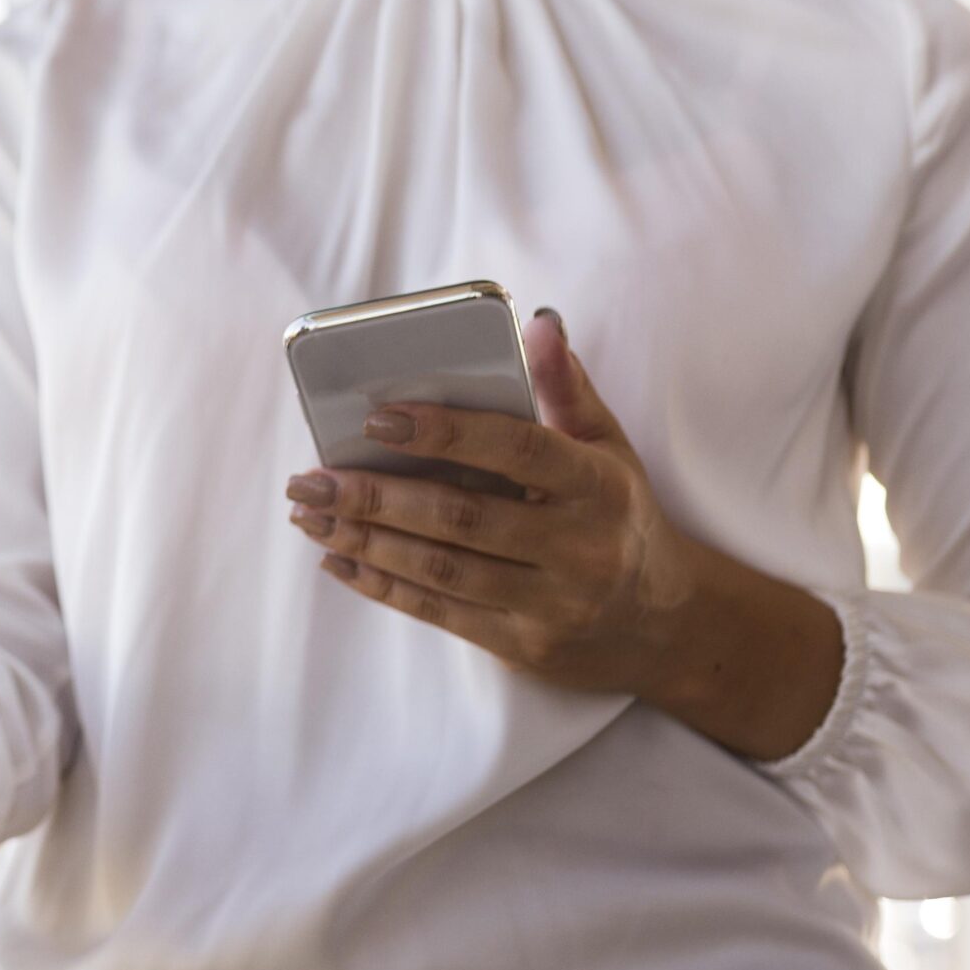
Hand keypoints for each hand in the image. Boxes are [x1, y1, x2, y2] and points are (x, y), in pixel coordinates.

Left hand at [282, 307, 714, 700]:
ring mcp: (551, 604)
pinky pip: (440, 614)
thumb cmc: (617, 515)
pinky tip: (338, 557)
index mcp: (597, 486)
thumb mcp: (607, 447)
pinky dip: (381, 585)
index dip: (447, 432)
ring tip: (309, 513)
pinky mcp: (523, 646)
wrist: (661, 623)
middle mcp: (578, 548)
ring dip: (365, 540)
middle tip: (308, 477)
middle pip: (462, 518)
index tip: (378, 418)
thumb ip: (566, 387)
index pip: (517, 451)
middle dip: (376, 496)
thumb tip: (538, 323)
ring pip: (441, 570)